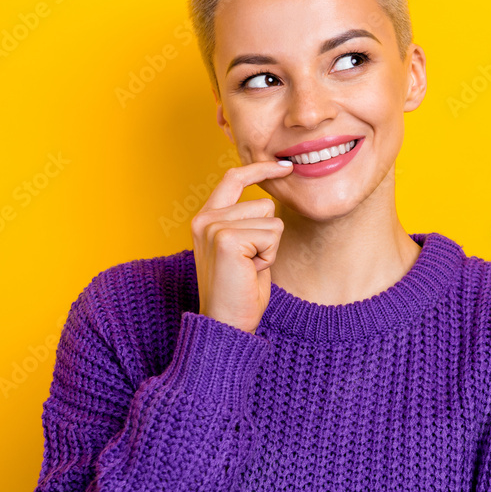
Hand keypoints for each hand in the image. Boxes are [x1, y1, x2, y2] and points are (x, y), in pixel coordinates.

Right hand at [190, 160, 293, 333]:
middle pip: (264, 203)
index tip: (286, 167)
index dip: (261, 169)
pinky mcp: (227, 239)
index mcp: (206, 218)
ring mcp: (214, 226)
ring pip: (271, 219)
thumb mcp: (243, 249)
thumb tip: (270, 199)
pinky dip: (270, 256)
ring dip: (270, 247)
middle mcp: (205, 218)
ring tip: (249, 268)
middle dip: (268, 235)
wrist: (227, 324)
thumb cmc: (240, 291)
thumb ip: (247, 222)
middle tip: (249, 264)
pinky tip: (251, 272)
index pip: (234, 178)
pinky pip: (273, 234)